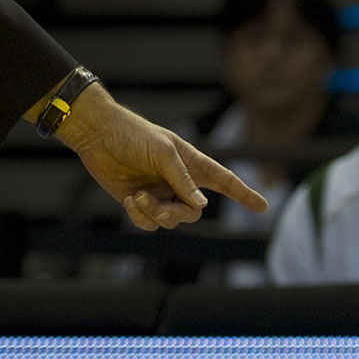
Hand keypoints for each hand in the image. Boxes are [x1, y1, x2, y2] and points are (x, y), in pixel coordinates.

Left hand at [55, 85, 268, 230]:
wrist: (95, 134)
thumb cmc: (131, 133)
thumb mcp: (163, 151)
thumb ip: (183, 179)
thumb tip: (200, 206)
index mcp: (191, 165)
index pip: (225, 182)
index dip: (244, 195)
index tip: (263, 206)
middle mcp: (179, 183)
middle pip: (192, 213)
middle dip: (174, 213)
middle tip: (152, 203)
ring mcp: (160, 195)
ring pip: (170, 222)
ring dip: (154, 214)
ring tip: (137, 197)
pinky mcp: (140, 203)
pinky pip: (149, 224)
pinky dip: (139, 216)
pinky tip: (129, 198)